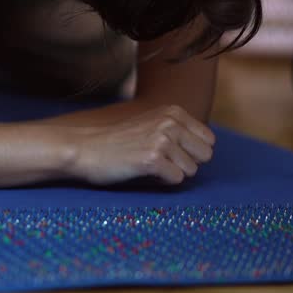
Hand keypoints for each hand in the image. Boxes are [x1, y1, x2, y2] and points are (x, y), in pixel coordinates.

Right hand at [72, 104, 214, 185]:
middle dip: (186, 163)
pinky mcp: (152, 159)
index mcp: (173, 111)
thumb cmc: (118, 141)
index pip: (209, 140)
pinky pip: (176, 180)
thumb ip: (179, 129)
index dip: (191, 152)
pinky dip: (162, 181)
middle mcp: (170, 122)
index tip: (169, 152)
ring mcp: (162, 140)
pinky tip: (142, 171)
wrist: (84, 148)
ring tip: (147, 164)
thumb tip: (209, 148)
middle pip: (205, 156)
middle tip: (160, 160)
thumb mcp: (152, 123)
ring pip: (191, 170)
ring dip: (171, 173)